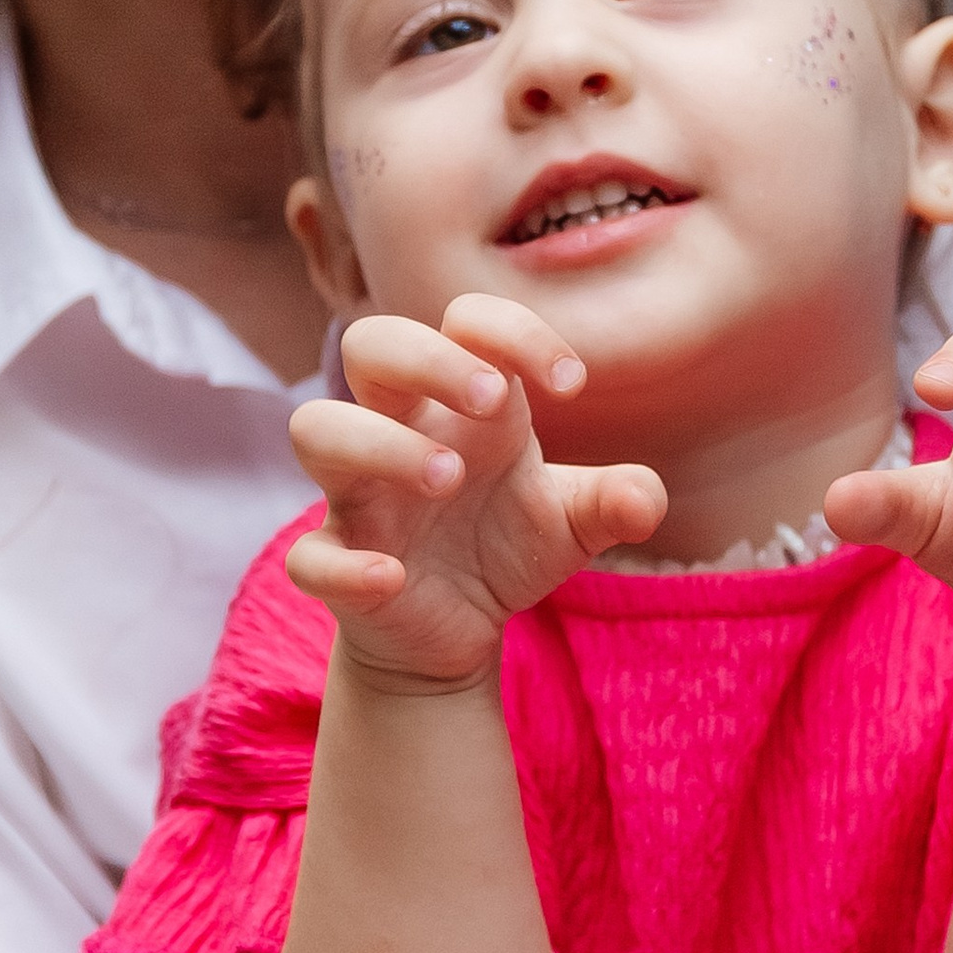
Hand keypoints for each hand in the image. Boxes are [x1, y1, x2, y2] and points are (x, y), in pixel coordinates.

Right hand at [287, 301, 664, 687]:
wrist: (457, 632)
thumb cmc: (505, 547)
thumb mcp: (575, 522)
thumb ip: (618, 500)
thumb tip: (643, 500)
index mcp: (460, 404)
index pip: (465, 320)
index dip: (513, 330)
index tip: (570, 383)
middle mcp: (400, 431)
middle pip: (370, 343)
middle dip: (428, 358)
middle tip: (495, 402)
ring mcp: (358, 495)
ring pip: (316, 429)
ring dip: (380, 444)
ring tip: (448, 479)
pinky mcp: (336, 562)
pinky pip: (309, 557)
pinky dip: (345, 566)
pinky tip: (394, 578)